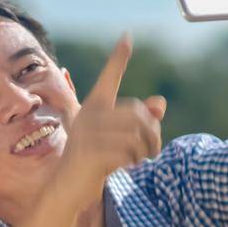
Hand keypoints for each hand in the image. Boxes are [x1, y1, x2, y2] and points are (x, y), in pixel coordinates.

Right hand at [51, 35, 164, 213]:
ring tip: (140, 160)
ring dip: (146, 150)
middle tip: (153, 151)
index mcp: (93, 108)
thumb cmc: (94, 163)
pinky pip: (127, 151)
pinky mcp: (90, 152)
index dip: (118, 60)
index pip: (108, 79)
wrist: (67, 189)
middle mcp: (89, 116)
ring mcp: (87, 133)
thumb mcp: (118, 141)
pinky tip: (127, 168)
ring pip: (135, 134)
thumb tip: (160, 102)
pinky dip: (133, 160)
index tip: (127, 38)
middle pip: (137, 114)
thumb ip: (139, 122)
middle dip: (152, 133)